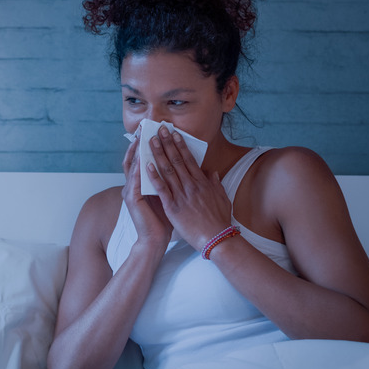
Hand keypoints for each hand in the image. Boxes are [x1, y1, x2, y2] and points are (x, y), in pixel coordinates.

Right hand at [122, 137, 172, 248]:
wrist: (156, 241)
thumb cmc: (164, 221)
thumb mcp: (170, 197)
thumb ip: (174, 182)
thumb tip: (188, 168)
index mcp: (142, 184)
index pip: (143, 160)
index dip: (147, 145)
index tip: (155, 131)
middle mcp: (133, 185)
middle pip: (135, 159)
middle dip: (141, 143)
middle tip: (147, 128)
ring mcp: (130, 192)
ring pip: (133, 167)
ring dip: (139, 153)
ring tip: (144, 139)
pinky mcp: (132, 200)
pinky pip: (134, 181)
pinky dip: (138, 170)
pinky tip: (144, 160)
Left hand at [146, 126, 231, 248]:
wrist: (216, 239)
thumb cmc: (219, 221)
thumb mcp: (222, 198)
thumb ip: (215, 184)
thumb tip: (212, 173)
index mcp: (202, 182)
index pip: (189, 159)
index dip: (180, 145)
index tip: (174, 134)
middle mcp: (191, 185)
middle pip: (176, 160)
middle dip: (166, 143)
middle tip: (159, 129)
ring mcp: (181, 195)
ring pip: (167, 170)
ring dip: (158, 154)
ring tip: (150, 141)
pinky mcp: (172, 207)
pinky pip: (161, 188)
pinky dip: (153, 176)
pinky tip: (146, 166)